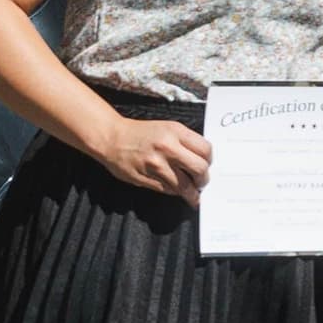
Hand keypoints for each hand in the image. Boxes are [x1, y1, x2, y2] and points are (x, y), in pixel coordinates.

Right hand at [95, 114, 211, 203]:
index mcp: (175, 132)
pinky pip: (168, 190)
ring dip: (191, 193)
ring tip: (192, 194)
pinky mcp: (146, 178)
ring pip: (184, 186)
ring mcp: (156, 165)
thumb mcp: (167, 128)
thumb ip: (185, 141)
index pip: (206, 150)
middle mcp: (168, 148)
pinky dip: (174, 192)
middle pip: (200, 169)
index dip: (209, 160)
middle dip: (204, 180)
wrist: (112, 138)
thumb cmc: (141, 133)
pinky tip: (175, 190)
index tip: (208, 165)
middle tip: (202, 183)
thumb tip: (203, 159)